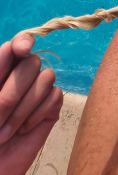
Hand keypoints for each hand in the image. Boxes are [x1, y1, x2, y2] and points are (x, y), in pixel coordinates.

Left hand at [0, 35, 62, 174]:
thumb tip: (17, 47)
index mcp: (2, 68)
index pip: (16, 45)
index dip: (22, 43)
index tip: (21, 49)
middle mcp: (22, 73)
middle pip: (32, 62)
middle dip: (12, 93)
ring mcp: (39, 88)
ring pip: (46, 77)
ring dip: (23, 109)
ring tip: (5, 132)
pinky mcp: (53, 104)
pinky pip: (54, 97)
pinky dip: (36, 115)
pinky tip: (24, 129)